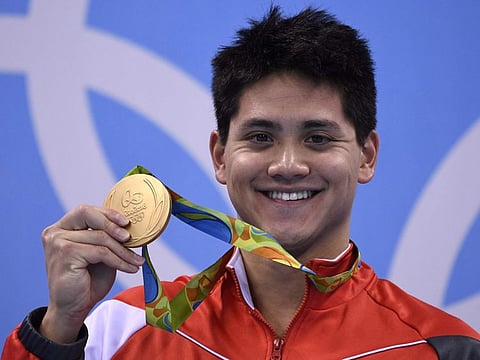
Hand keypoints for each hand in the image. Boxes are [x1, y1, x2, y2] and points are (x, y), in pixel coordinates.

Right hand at [39, 205, 143, 342]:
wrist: (72, 309)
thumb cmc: (87, 281)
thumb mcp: (100, 253)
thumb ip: (107, 238)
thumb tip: (129, 226)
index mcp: (62, 228)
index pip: (86, 211)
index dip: (108, 213)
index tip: (127, 222)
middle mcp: (56, 232)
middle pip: (88, 215)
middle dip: (112, 224)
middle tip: (130, 237)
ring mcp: (58, 242)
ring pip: (100, 237)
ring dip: (123, 251)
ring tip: (136, 261)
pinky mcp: (65, 254)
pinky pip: (101, 252)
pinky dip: (119, 260)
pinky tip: (129, 268)